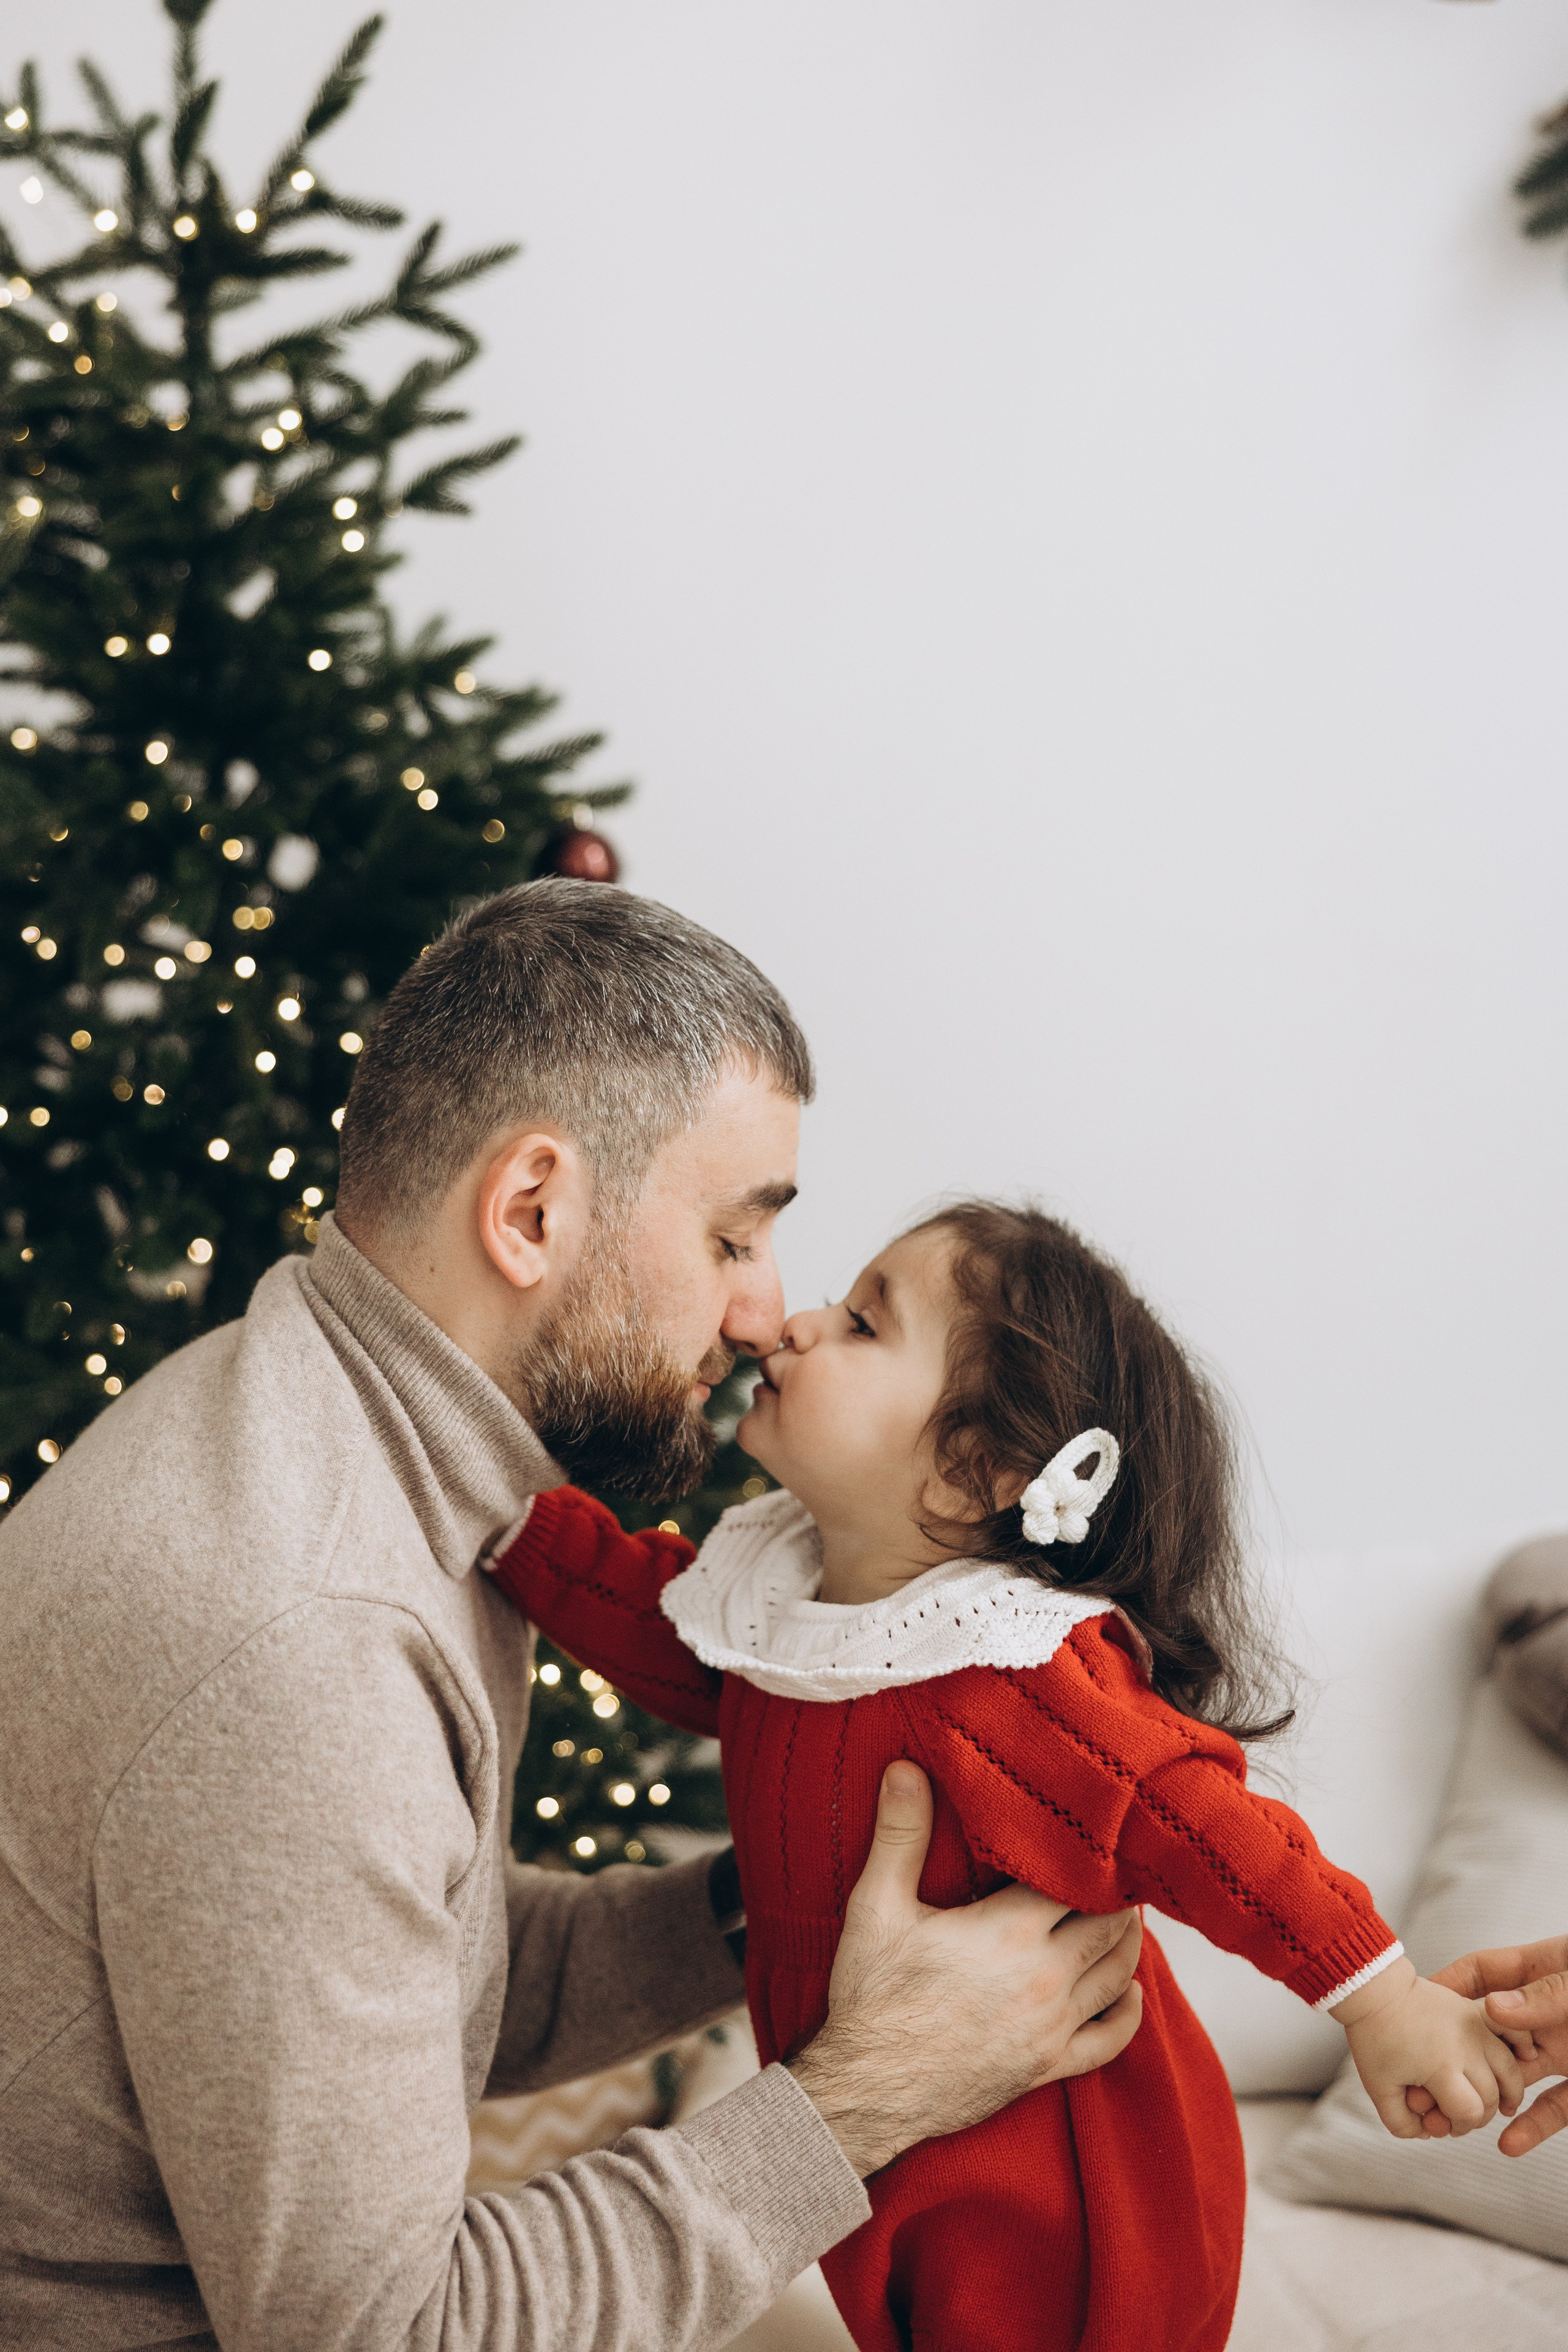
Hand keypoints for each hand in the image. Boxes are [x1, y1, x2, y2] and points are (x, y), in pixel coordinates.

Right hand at [788, 1761, 1142, 2177]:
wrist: (866, 2089)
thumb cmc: (872, 1997)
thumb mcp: (877, 1906)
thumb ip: (900, 1834)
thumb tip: (905, 1767)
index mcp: (1010, 1931)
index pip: (1076, 1880)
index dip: (1087, 1857)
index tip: (1090, 1836)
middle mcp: (1045, 1977)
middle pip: (1109, 1925)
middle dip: (1117, 1896)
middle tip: (1116, 1871)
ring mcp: (1051, 2027)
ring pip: (1116, 1974)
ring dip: (1127, 1943)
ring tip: (1124, 1916)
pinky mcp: (1048, 2067)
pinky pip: (1109, 2041)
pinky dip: (1127, 2013)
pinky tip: (1129, 1993)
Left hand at [1331, 1956, 1523, 2140]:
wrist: (1376, 1989)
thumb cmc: (1374, 2036)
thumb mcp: (1379, 2088)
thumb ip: (1401, 2123)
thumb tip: (1427, 2134)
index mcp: (1442, 2068)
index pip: (1470, 2113)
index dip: (1460, 2126)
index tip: (1446, 2124)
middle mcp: (1466, 2047)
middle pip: (1491, 2096)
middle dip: (1479, 2114)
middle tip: (1463, 2114)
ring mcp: (1474, 2026)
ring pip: (1509, 2069)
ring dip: (1508, 2091)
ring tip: (1501, 2103)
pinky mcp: (1475, 2010)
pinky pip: (1510, 2032)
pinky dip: (1520, 2049)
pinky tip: (1524, 2061)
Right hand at [1412, 1937, 1567, 2155]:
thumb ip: (1547, 1996)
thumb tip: (1493, 2008)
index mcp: (1542, 1969)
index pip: (1482, 1973)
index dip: (1446, 1985)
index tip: (1413, 2005)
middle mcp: (1546, 2011)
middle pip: (1488, 2028)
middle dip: (1454, 2051)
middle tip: (1421, 2078)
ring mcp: (1565, 2047)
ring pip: (1514, 2073)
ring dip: (1486, 2094)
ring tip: (1455, 2120)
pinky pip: (1555, 2107)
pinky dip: (1532, 2125)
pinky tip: (1508, 2141)